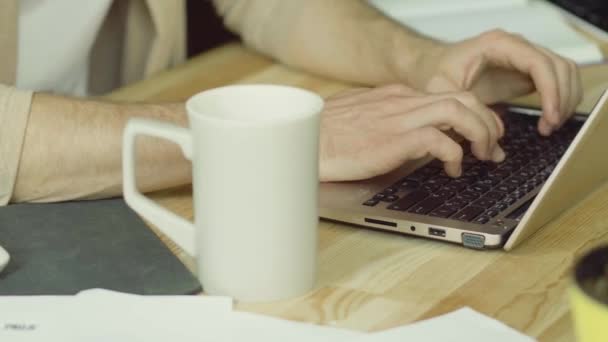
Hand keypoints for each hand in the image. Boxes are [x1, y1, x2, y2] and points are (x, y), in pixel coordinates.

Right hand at [319, 84, 504, 181]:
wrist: (303, 140)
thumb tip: (407, 138)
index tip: (482, 135)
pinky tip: (453, 169)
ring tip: (483, 156)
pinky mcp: (393, 140)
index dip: (474, 114)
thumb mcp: (359, 119)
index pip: (447, 95)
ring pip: (458, 110)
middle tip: (494, 146)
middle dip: (487, 121)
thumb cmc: (324, 135)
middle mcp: (401, 101)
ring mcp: (398, 118)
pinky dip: (455, 153)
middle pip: (462, 97)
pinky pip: (439, 140)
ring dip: (480, 133)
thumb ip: (386, 122)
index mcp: (394, 96)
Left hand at [416, 30, 582, 135]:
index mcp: (497, 44)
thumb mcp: (441, 92)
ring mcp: (523, 56)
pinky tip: (546, 121)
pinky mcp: (524, 70)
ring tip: (548, 127)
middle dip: (561, 98)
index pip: (538, 62)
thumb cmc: (432, 75)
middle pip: (558, 66)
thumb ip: (464, 113)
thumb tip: (490, 143)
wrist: (427, 67)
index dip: (551, 90)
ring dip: (564, 100)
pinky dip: (559, 99)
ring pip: (563, 72)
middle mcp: (515, 46)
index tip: (549, 117)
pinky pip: (555, 80)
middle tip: (549, 127)